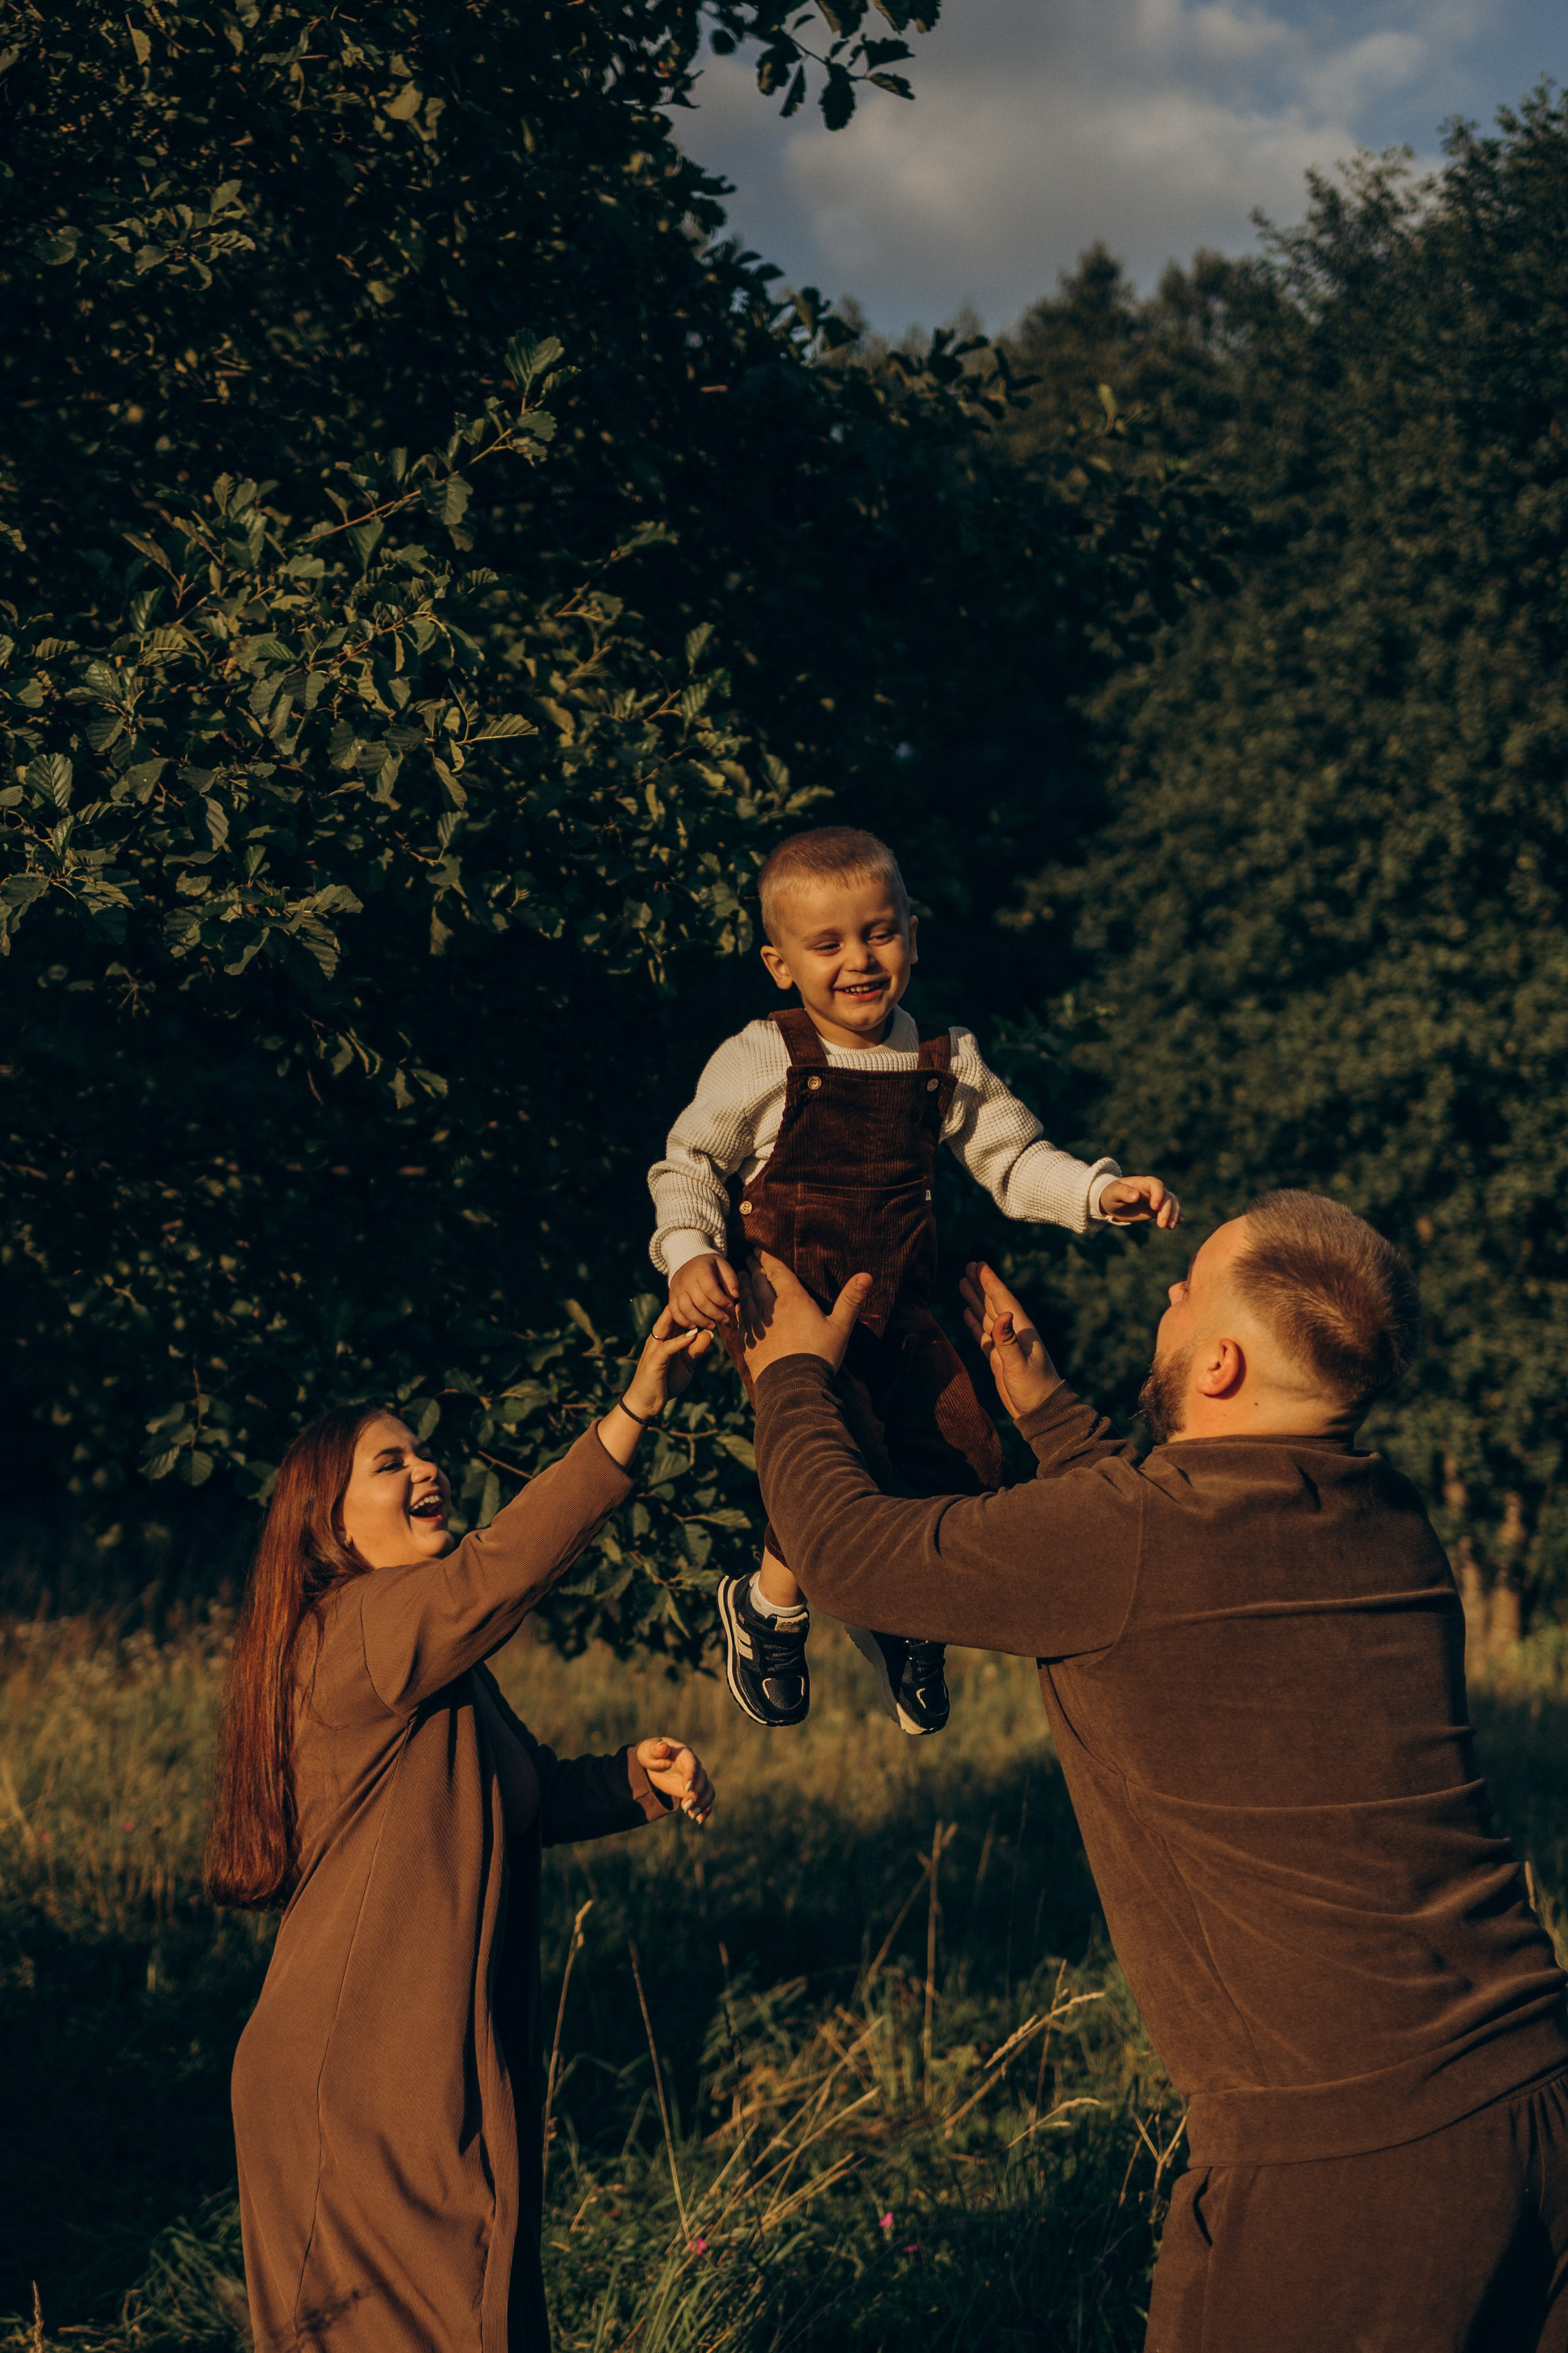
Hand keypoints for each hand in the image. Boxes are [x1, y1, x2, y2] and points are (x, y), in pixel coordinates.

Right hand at [599, 1307, 710, 1467]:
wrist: (646, 1403)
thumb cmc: (665, 1382)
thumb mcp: (686, 1365)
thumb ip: (695, 1350)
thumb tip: (709, 1333)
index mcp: (664, 1337)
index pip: (677, 1315)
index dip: (691, 1306)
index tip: (709, 1297)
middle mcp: (657, 1338)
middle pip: (670, 1314)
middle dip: (687, 1304)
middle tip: (705, 1293)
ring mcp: (654, 1348)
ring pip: (667, 1325)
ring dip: (685, 1317)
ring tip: (702, 1307)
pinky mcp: (654, 1361)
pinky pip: (667, 1347)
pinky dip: (680, 1340)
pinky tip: (693, 1334)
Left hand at [636, 1735, 714, 1825]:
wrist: (653, 1762)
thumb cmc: (650, 1753)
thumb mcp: (647, 1750)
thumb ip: (655, 1749)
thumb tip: (663, 1746)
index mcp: (684, 1754)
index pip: (692, 1764)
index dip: (691, 1775)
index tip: (686, 1788)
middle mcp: (694, 1766)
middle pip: (702, 1779)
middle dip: (696, 1794)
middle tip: (685, 1807)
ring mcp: (696, 1779)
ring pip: (708, 1790)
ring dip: (703, 1803)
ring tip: (692, 1816)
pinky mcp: (694, 1790)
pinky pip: (706, 1799)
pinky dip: (706, 1809)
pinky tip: (699, 1820)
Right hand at [669, 1253, 740, 1330]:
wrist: (685, 1261)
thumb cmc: (708, 1265)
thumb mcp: (722, 1265)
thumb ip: (730, 1279)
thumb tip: (735, 1295)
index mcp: (701, 1271)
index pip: (710, 1289)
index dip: (721, 1300)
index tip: (730, 1305)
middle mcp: (687, 1281)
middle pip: (700, 1302)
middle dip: (715, 1314)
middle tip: (725, 1319)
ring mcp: (678, 1290)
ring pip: (687, 1310)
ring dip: (701, 1321)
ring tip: (712, 1325)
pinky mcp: (671, 1297)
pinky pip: (675, 1312)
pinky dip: (684, 1322)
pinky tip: (695, 1325)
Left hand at [738, 1250, 869, 1378]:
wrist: (793, 1385)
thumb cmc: (819, 1355)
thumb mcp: (840, 1327)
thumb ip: (851, 1300)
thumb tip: (867, 1276)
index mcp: (792, 1299)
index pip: (775, 1271)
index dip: (766, 1258)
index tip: (758, 1250)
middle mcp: (770, 1307)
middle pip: (757, 1280)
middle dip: (752, 1267)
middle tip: (748, 1259)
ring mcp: (756, 1324)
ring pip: (745, 1296)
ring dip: (742, 1284)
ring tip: (741, 1276)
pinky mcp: (748, 1341)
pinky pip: (739, 1317)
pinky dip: (737, 1306)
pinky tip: (738, 1305)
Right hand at [959, 1261, 1061, 1422]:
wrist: (1041, 1411)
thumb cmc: (1034, 1388)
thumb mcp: (1020, 1365)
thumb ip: (1008, 1341)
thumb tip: (1002, 1314)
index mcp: (1021, 1330)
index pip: (1003, 1300)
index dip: (990, 1282)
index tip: (979, 1265)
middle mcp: (1013, 1333)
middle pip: (993, 1303)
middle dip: (981, 1284)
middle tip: (969, 1265)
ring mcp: (1005, 1345)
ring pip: (986, 1315)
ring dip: (975, 1299)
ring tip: (962, 1282)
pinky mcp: (999, 1358)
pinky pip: (983, 1334)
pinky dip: (974, 1322)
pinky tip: (967, 1312)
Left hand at [1098, 1175, 1180, 1228]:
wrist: (1112, 1203)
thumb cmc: (1111, 1194)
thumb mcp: (1113, 1193)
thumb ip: (1123, 1192)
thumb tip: (1136, 1196)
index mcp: (1142, 1182)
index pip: (1156, 1185)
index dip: (1158, 1194)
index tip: (1154, 1207)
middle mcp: (1152, 1190)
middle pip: (1166, 1196)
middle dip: (1166, 1210)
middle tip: (1161, 1225)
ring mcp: (1156, 1199)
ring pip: (1171, 1203)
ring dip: (1173, 1214)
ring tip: (1170, 1227)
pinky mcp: (1157, 1209)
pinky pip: (1171, 1210)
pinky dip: (1176, 1215)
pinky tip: (1179, 1222)